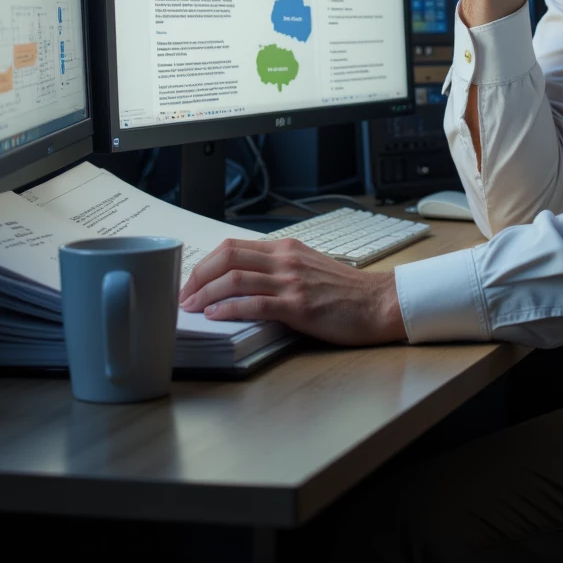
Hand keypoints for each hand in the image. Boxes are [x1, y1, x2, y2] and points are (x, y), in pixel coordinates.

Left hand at [178, 237, 406, 345]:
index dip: (205, 264)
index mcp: (286, 249)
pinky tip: (215, 315)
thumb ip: (278, 270)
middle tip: (183, 295)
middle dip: (197, 276)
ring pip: (235, 278)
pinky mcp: (298, 306)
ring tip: (191, 307)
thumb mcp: (308, 268)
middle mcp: (285, 260)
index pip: (233, 247)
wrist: (379, 303)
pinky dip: (229, 308)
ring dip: (206, 293)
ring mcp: (291, 282)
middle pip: (227, 257)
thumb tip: (243, 283)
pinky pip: (255, 303)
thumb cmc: (346, 292)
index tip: (191, 282)